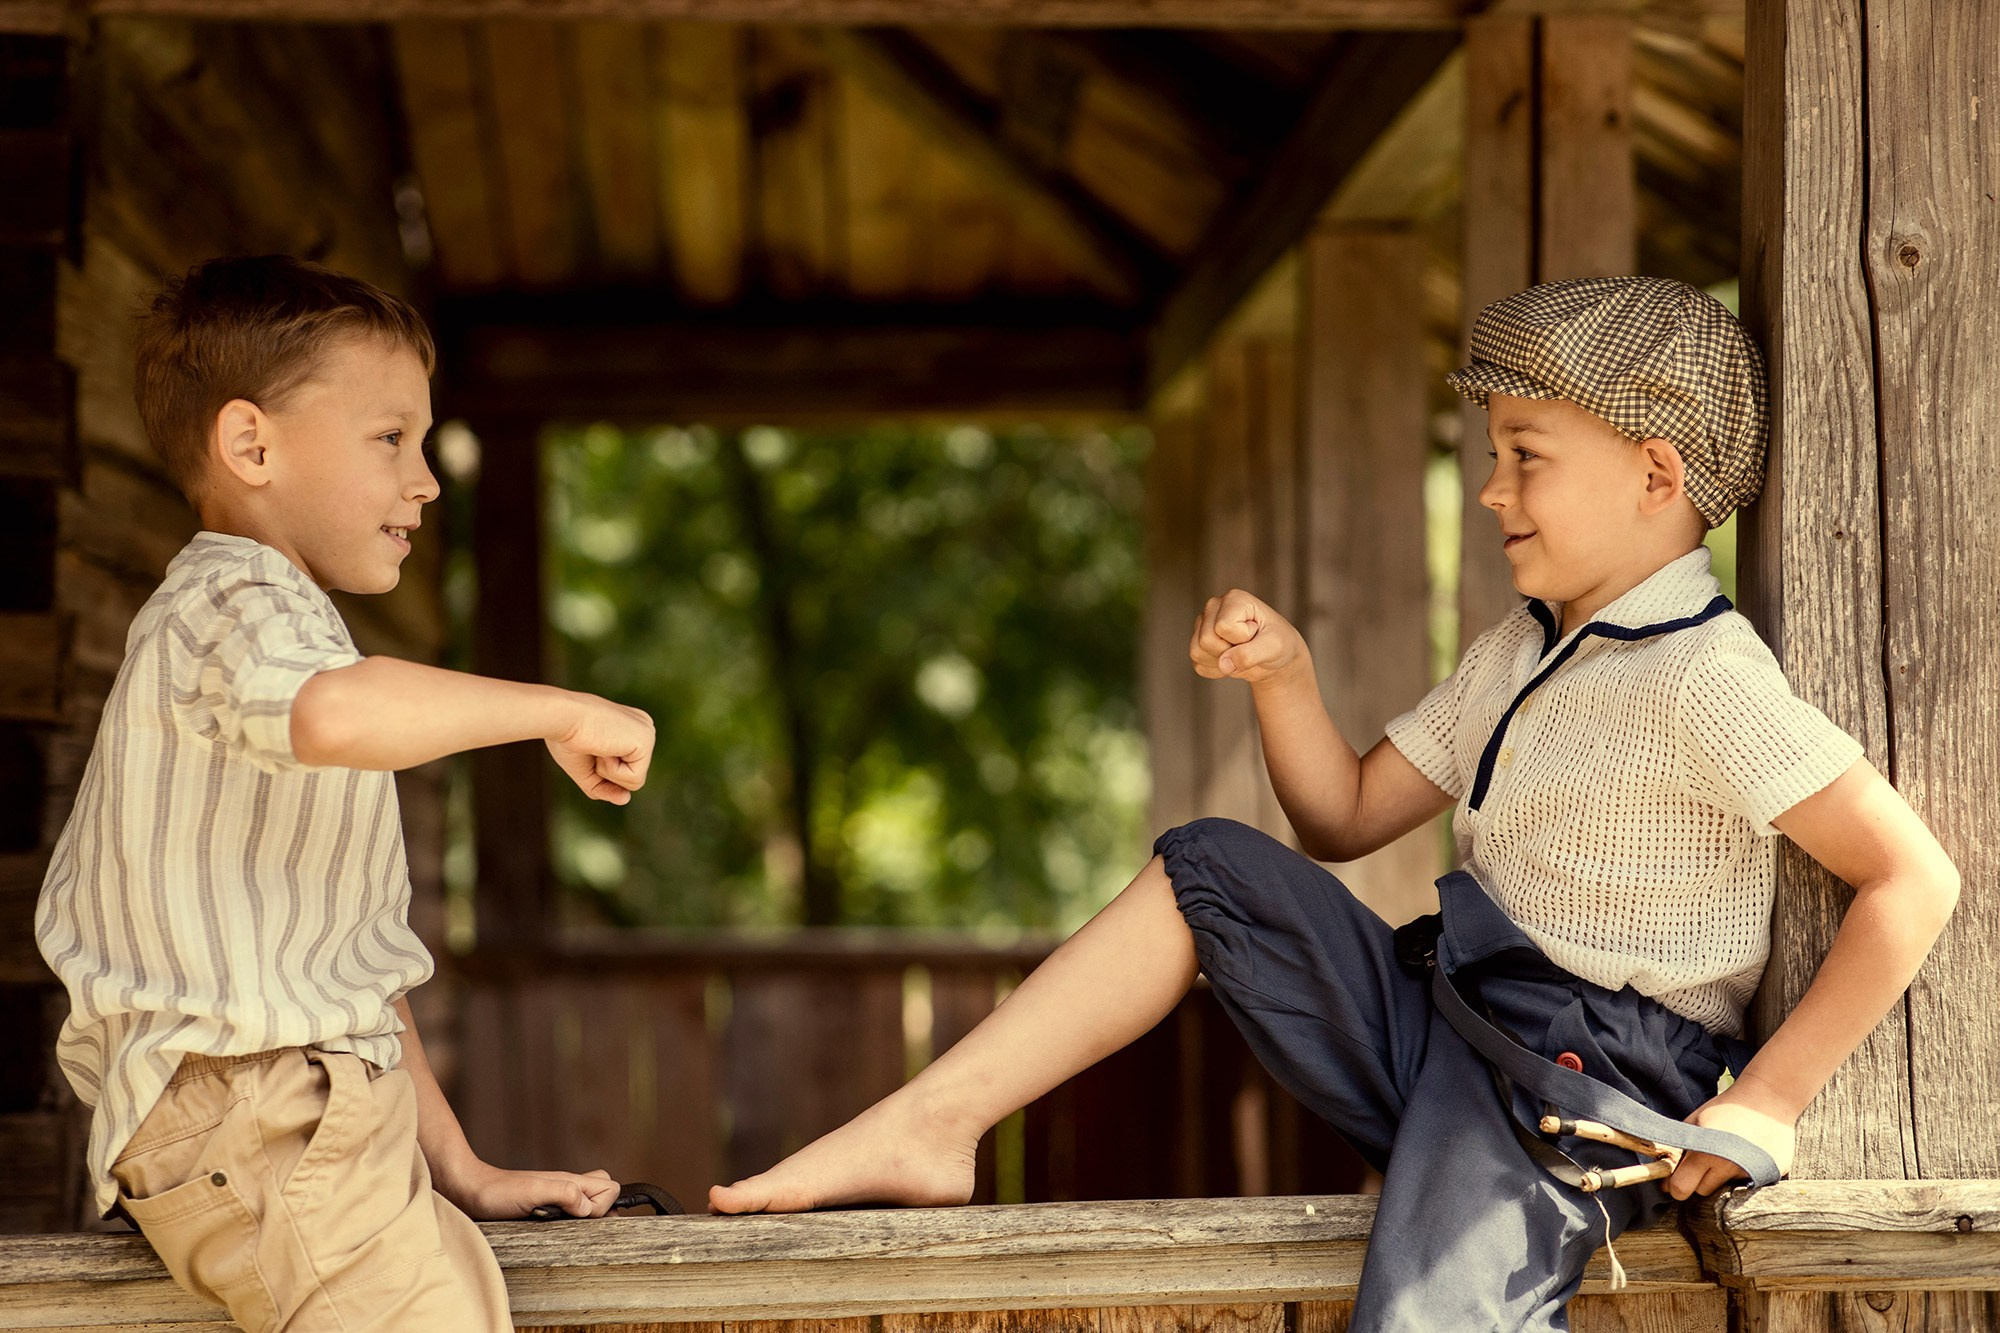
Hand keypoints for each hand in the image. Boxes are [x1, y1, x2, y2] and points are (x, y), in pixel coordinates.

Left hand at [442, 1158, 622, 1220]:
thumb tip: (589, 1209)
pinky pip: (567, 1214)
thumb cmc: (497, 1191)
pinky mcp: (542, 1209)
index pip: (609, 1187)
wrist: (468, 1190)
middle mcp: (566, 1188)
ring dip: (581, 1219)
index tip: (581, 1216)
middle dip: (600, 1210)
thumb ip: (565, 1193)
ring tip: (560, 1226)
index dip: (602, 1206)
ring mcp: (555, 1198)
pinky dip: (564, 1223)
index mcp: (569, 1181)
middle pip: (603, 1192)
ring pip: (586, 1204)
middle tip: (575, 1222)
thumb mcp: (533, 1191)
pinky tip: (547, 1229)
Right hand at [546, 692, 654, 804]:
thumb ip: (604, 786)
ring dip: (608, 771)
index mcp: (632, 730)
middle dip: (606, 772)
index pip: (625, 770)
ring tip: (598, 747)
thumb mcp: (586, 768)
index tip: (589, 746)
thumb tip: (625, 799)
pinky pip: (634, 779)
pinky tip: (604, 748)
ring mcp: (647, 734)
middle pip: (632, 778)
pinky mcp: (646, 742)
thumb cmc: (566, 737)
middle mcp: (644, 729)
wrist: (560, 718)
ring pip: (635, 782)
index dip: (601, 770)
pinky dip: (612, 770)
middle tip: (593, 747)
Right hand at [1190, 590, 1307, 686]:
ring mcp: (1203, 624)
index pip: (1223, 627)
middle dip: (1230, 651)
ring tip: (1239, 651)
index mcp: (1234, 599)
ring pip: (1197, 651)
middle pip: (1206, 640)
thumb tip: (1223, 664)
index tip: (1256, 633)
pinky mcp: (1197, 642)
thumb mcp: (1274, 647)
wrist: (1275, 659)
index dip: (1242, 638)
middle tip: (1248, 644)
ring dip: (1221, 662)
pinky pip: (1197, 664)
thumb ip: (1250, 654)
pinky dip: (1216, 670)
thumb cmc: (1279, 645)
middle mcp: (1214, 607)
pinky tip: (1231, 660)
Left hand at [1665, 1079, 1796, 1199]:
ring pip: (1725, 1190)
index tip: (1675, 1180)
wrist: (1768, 1098)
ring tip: (1727, 1156)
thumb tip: (1661, 1168)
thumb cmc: (1727, 1107)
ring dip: (1721, 1178)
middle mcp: (1729, 1167)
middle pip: (1702, 1191)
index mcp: (1705, 1153)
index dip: (1675, 1185)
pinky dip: (1744, 1176)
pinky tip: (1746, 1157)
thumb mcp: (1695, 1120)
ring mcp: (1752, 1174)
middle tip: (1705, 1161)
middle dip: (1698, 1180)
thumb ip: (1679, 1146)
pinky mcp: (1771, 1176)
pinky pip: (1748, 1185)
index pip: (1681, 1188)